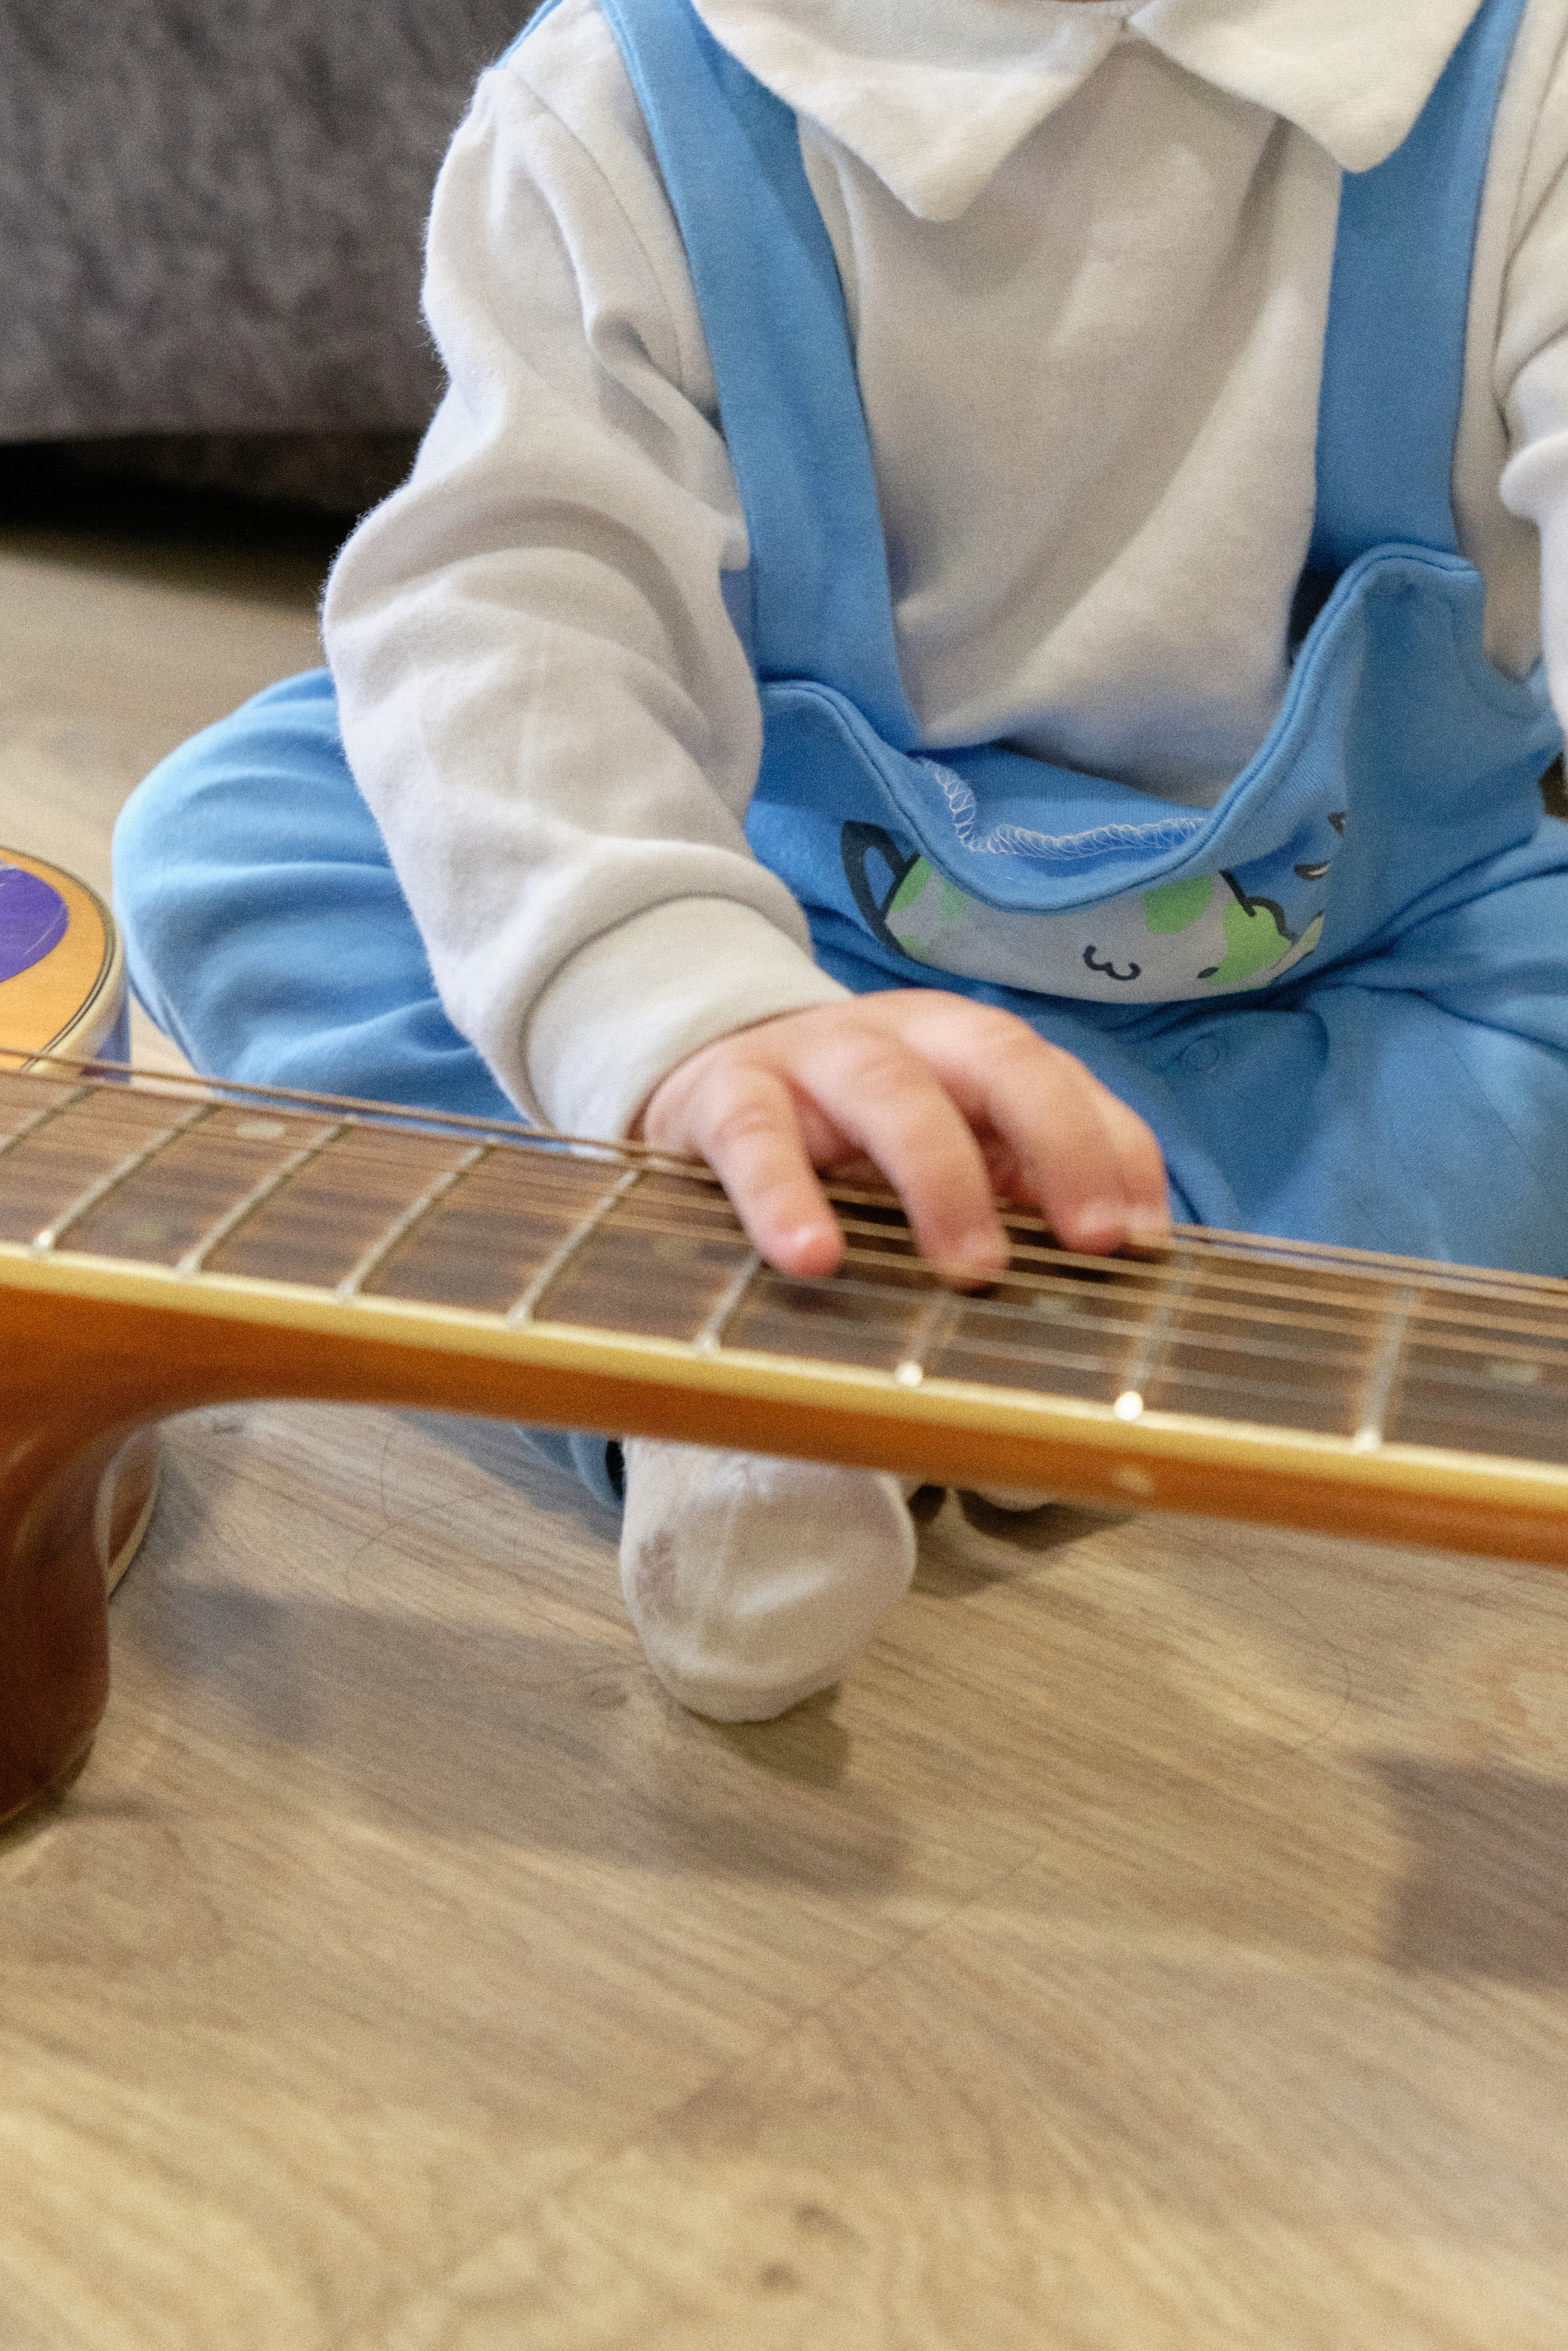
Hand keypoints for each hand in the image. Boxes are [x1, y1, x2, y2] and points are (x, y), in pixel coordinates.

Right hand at [635, 991, 1168, 1279]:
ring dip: (941, 1177)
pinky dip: (784, 1196)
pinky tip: (812, 1258)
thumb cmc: (844, 1137)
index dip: (1112, 1150)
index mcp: (969, 1047)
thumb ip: (1014, 1190)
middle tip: (1091, 1243)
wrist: (698, 1071)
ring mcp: (812, 1057)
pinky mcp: (724, 1095)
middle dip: (1059, 1144)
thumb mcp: (941, 1145)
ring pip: (889, 1089)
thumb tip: (1113, 1273)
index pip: (1062, 1081)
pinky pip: (756, 1139)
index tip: (1143, 1241)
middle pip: (999, 1058)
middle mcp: (904, 1036)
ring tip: (971, 1268)